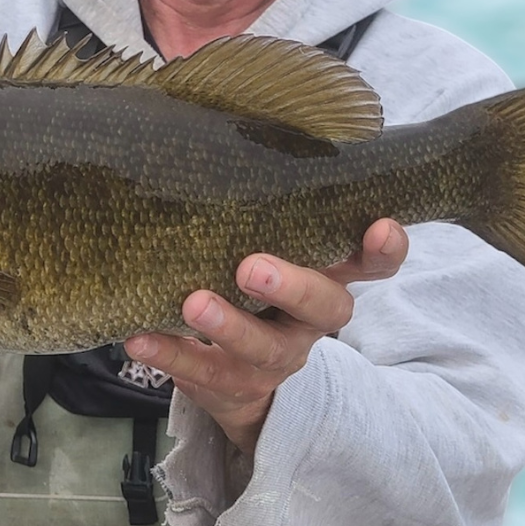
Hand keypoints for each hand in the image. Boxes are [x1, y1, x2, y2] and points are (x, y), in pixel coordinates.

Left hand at [124, 219, 409, 457]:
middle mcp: (308, 322)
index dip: (384, 250)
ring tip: (194, 304)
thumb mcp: (271, 257)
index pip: (372, 265)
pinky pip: (201, 373)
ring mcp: (273, 359)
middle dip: (292, 286)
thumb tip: (222, 140)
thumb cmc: (253, 294)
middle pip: (324, 308)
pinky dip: (170, 355)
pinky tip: (140, 339)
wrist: (240, 383)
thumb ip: (268, 219)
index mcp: (327, 281)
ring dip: (228, 325)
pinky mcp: (231, 385)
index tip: (381, 226)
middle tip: (252, 268)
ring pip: (262, 347)